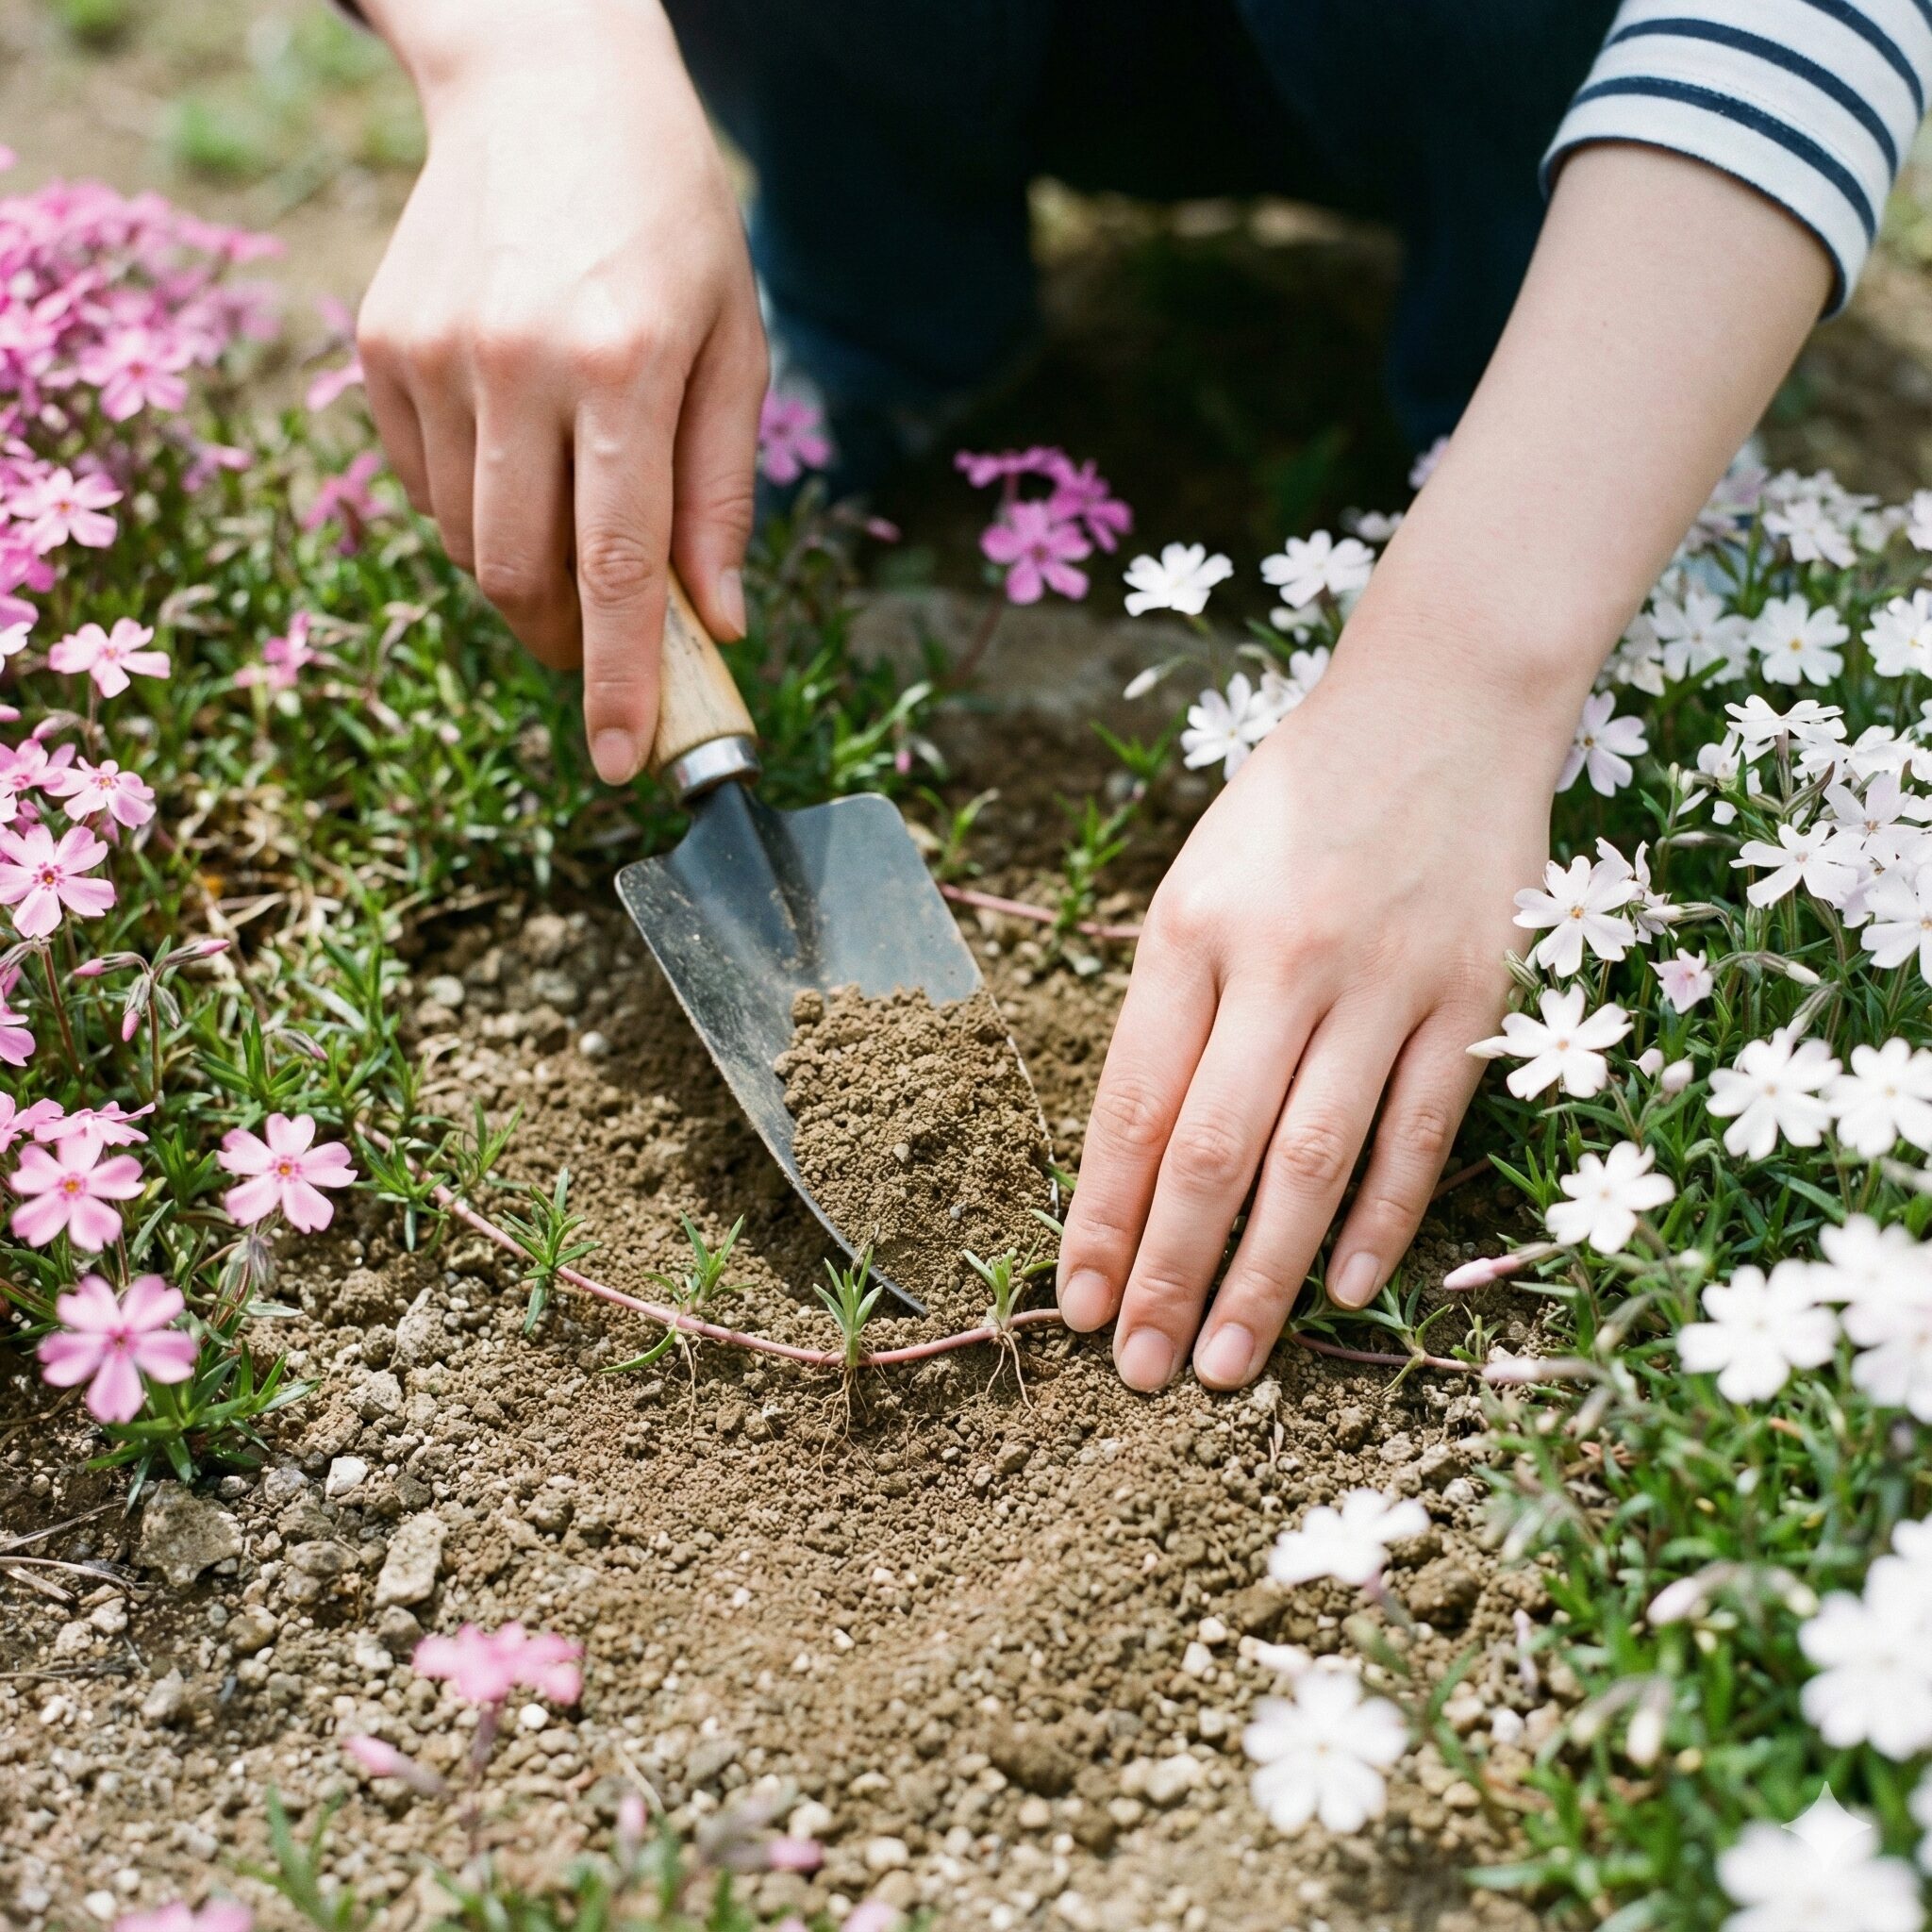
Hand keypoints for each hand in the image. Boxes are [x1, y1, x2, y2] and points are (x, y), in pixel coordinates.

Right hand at [356, 0, 765, 783]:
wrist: (544, 85)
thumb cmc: (670, 223)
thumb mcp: (736, 345)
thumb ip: (723, 494)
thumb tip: (717, 624)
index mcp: (625, 362)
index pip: (617, 566)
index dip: (619, 680)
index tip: (622, 762)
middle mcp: (517, 362)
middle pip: (524, 576)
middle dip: (565, 646)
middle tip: (606, 659)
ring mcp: (433, 354)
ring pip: (468, 545)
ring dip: (524, 583)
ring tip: (574, 533)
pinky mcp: (381, 348)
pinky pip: (426, 489)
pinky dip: (477, 514)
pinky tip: (520, 462)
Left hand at [1056, 639, 1557, 1390]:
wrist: (1442, 705)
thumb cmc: (1297, 802)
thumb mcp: (1200, 879)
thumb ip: (1173, 1004)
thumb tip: (1140, 1154)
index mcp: (1191, 928)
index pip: (1132, 1104)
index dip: (1099, 1215)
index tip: (1076, 1303)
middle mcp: (1281, 959)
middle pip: (1212, 1150)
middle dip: (1166, 1272)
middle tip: (1140, 1371)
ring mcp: (1385, 980)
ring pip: (1313, 1160)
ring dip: (1266, 1276)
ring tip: (1225, 1363)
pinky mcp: (1474, 995)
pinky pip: (1420, 1129)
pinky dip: (1382, 1218)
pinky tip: (1347, 1292)